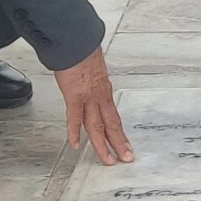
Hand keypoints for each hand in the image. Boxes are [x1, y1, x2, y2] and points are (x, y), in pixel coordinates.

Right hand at [56, 47, 133, 164]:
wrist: (77, 41)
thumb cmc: (82, 51)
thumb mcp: (93, 68)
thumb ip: (93, 80)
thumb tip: (90, 81)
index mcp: (104, 91)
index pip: (114, 117)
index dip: (120, 133)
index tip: (126, 145)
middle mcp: (100, 96)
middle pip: (111, 125)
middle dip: (119, 144)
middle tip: (126, 159)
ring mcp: (88, 98)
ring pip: (97, 126)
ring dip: (103, 145)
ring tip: (108, 160)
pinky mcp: (74, 95)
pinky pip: (75, 118)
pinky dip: (74, 133)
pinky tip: (75, 145)